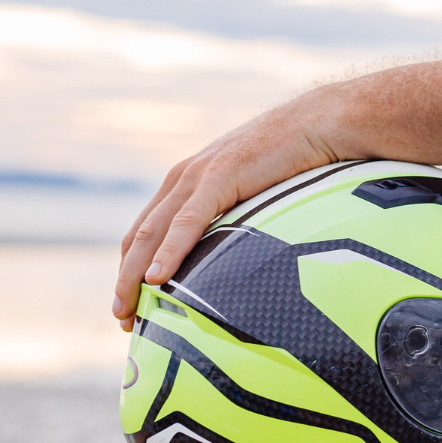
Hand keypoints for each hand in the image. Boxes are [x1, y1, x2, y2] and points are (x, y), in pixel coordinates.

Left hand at [112, 91, 345, 330]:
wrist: (319, 122)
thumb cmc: (296, 159)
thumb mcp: (256, 192)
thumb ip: (238, 215)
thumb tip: (241, 254)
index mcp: (188, 181)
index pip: (147, 231)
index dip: (131, 269)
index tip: (131, 305)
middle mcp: (183, 178)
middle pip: (139, 237)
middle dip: (124, 280)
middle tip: (121, 320)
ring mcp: (198, 176)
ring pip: (153, 233)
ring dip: (134, 274)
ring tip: (128, 310)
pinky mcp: (219, 177)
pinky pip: (187, 222)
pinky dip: (168, 252)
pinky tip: (156, 279)